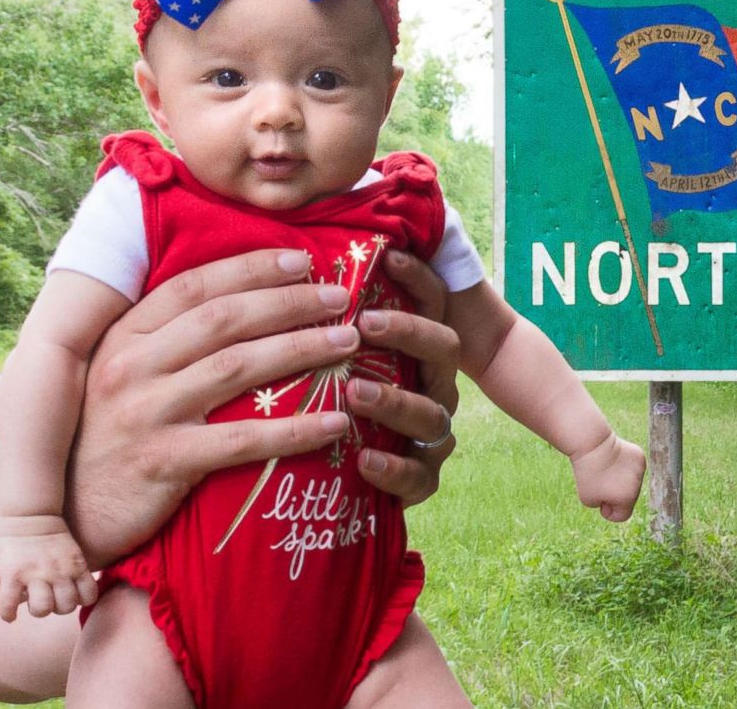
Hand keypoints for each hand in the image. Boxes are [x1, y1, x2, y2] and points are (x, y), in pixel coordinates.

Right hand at [0, 515, 96, 620]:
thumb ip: (75, 570)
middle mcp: (59, 573)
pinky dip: (8, 614)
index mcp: (76, 566)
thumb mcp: (73, 551)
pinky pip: (9, 605)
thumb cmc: (50, 535)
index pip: (89, 597)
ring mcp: (35, 575)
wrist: (28, 514)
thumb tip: (75, 592)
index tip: (70, 595)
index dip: (79, 600)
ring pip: (42, 610)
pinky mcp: (12, 574)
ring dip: (37, 610)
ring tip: (32, 602)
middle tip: (50, 598)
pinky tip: (10, 615)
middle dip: (58, 607)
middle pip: (66, 608)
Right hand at [66, 249, 362, 567]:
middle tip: (340, 296)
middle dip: (288, 302)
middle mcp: (131, 366)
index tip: (301, 260)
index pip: (195, 286)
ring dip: (301, 349)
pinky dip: (294, 429)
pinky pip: (242, 441)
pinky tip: (336, 423)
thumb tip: (238, 309)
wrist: (64, 517)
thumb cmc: (104, 440)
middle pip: (224, 319)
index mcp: (124, 337)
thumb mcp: (119, 379)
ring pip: (237, 368)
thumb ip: (164, 344)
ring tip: (348, 342)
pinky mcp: (162, 462)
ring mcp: (145, 413)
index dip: (250, 269)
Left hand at [345, 250, 461, 507]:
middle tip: (364, 323)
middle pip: (444, 349)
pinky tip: (364, 461)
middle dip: (409, 333)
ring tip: (355, 392)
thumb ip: (323, 318)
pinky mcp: (421, 479)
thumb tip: (292, 255)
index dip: (417, 279)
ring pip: (432, 413)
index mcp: (417, 350)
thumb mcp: (326, 358)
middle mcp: (433, 385)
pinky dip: (394, 468)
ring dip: (395, 400)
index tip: (387, 258)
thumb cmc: (325, 404)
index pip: (432, 303)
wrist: (338, 482)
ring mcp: (431, 433)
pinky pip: (421, 476)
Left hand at [569, 431, 645, 521]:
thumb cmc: (587, 473)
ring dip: (620, 481)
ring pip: (631, 483)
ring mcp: (641, 469)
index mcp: (627, 498)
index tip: (599, 502)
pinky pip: (633, 469)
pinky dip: (624, 468)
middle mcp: (638, 484)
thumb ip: (605, 506)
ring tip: (606, 470)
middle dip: (615, 495)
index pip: (623, 516)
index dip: (609, 512)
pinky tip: (614, 461)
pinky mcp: (640, 456)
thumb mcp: (588, 499)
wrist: (591, 444)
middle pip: (628, 499)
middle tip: (600, 484)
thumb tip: (620, 496)